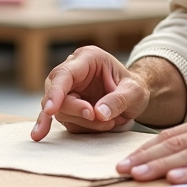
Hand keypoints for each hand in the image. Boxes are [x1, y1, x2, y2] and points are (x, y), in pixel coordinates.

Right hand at [31, 46, 150, 140]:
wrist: (134, 97)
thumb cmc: (134, 88)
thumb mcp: (134, 92)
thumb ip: (118, 100)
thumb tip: (99, 114)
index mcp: (87, 58)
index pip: (64, 74)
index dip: (55, 92)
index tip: (51, 110)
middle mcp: (73, 71)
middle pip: (56, 93)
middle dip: (73, 110)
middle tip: (94, 117)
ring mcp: (68, 89)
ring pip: (60, 110)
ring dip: (82, 122)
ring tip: (108, 122)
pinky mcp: (68, 106)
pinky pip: (66, 120)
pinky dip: (80, 127)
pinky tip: (80, 128)